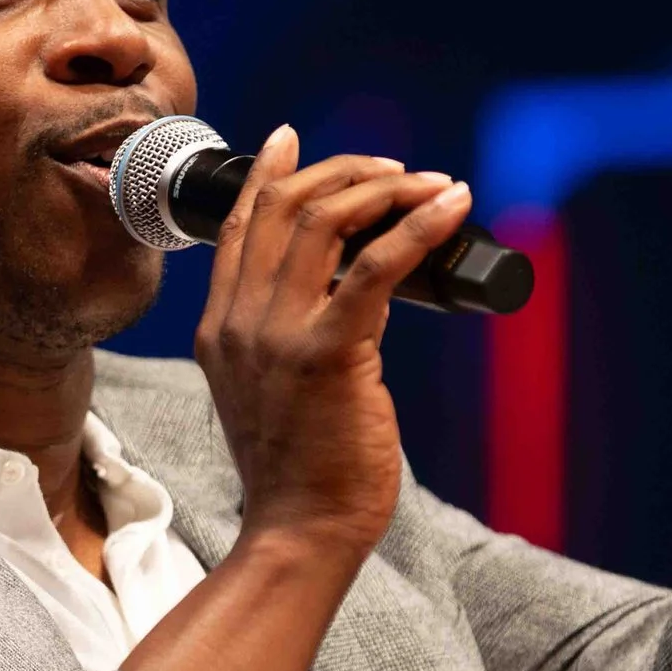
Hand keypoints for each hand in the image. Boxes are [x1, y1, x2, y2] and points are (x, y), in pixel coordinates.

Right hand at [193, 127, 471, 558]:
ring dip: (386, 189)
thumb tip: (342, 292)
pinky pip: (376, 266)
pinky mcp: (328, 354)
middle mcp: (239, 322)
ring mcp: (277, 335)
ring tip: (431, 184)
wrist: (299, 531)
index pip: (239, 226)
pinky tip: (450, 206)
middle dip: (346, 172)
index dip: (268, 174)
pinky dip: (419, 226)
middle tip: (396, 171)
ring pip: (326, 221)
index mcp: (220, 329)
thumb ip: (281, 339)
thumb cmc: (299, 472)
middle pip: (285, 207)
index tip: (293, 139)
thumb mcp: (268, 391)